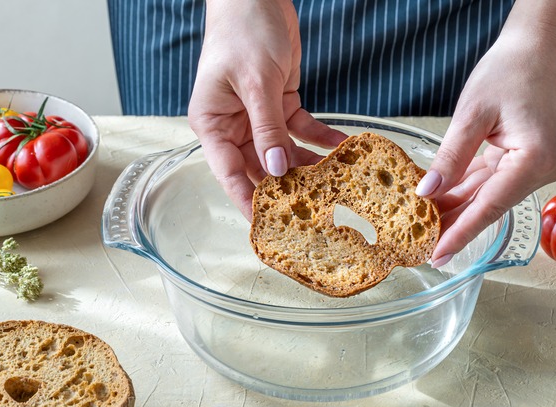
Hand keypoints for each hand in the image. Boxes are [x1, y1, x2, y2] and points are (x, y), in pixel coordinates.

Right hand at [188, 0, 345, 218]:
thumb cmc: (242, 31)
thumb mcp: (255, 82)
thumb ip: (267, 127)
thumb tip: (277, 169)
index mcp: (213, 123)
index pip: (228, 172)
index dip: (247, 200)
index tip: (265, 225)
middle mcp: (233, 125)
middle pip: (259, 167)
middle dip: (285, 187)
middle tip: (313, 209)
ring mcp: (258, 117)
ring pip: (283, 152)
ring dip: (308, 165)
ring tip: (335, 182)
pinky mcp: (281, 105)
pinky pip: (302, 129)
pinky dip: (321, 138)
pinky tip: (343, 148)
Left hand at [416, 0, 555, 267]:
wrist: (537, 49)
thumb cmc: (511, 71)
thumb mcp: (472, 114)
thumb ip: (450, 157)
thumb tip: (426, 192)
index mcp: (535, 160)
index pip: (489, 206)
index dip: (460, 233)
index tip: (438, 255)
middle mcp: (541, 171)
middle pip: (488, 206)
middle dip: (453, 225)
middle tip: (420, 247)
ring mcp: (535, 168)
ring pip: (487, 197)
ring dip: (456, 209)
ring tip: (422, 228)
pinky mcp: (524, 161)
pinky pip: (489, 182)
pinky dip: (464, 191)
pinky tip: (438, 203)